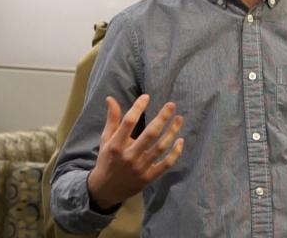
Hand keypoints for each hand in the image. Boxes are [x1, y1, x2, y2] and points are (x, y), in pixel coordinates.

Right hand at [86, 94, 183, 210]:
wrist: (106, 189)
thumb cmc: (107, 159)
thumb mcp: (106, 139)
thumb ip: (111, 119)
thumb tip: (111, 98)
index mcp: (116, 145)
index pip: (128, 122)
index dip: (138, 108)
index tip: (146, 97)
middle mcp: (129, 156)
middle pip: (150, 134)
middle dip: (162, 118)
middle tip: (171, 105)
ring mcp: (140, 168)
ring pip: (160, 147)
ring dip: (172, 132)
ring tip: (179, 119)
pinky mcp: (148, 177)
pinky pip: (166, 164)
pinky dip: (175, 153)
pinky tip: (180, 140)